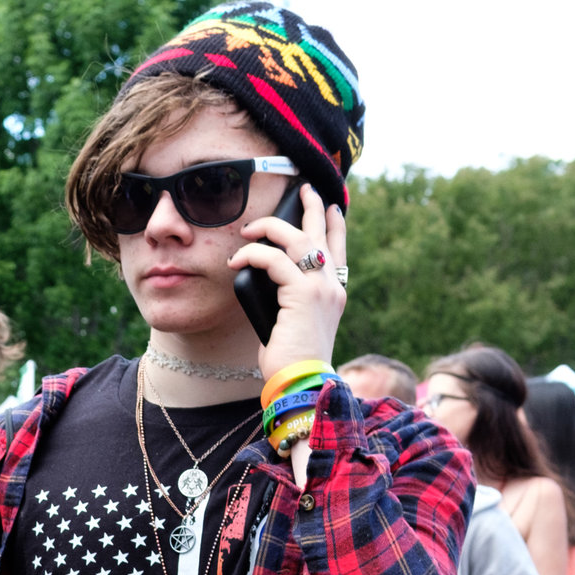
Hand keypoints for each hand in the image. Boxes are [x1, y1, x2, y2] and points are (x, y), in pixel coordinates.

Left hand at [233, 182, 347, 379]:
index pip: (338, 250)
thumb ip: (288, 300)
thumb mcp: (292, 323)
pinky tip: (237, 259)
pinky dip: (252, 254)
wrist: (302, 384)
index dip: (334, 225)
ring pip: (297, 239)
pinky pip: (274, 259)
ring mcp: (320, 288)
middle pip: (323, 234)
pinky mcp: (302, 294)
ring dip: (270, 228)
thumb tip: (265, 282)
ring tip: (248, 228)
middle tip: (303, 189)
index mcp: (334, 294)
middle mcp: (332, 287)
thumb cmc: (292, 361)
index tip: (328, 207)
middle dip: (312, 207)